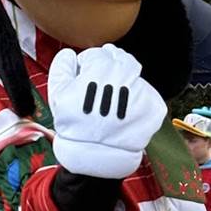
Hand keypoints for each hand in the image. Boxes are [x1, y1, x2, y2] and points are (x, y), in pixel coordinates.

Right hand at [47, 44, 165, 179]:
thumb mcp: (57, 94)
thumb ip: (61, 67)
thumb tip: (69, 55)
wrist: (95, 155)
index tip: (84, 78)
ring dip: (123, 84)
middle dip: (107, 72)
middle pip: (118, 60)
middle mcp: (126, 73)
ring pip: (133, 76)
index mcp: (102, 66)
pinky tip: (123, 112)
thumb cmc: (75, 124)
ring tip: (110, 103)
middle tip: (98, 90)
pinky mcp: (153, 106)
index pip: (96, 54)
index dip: (87, 66)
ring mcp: (142, 89)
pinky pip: (146, 94)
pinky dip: (136, 100)